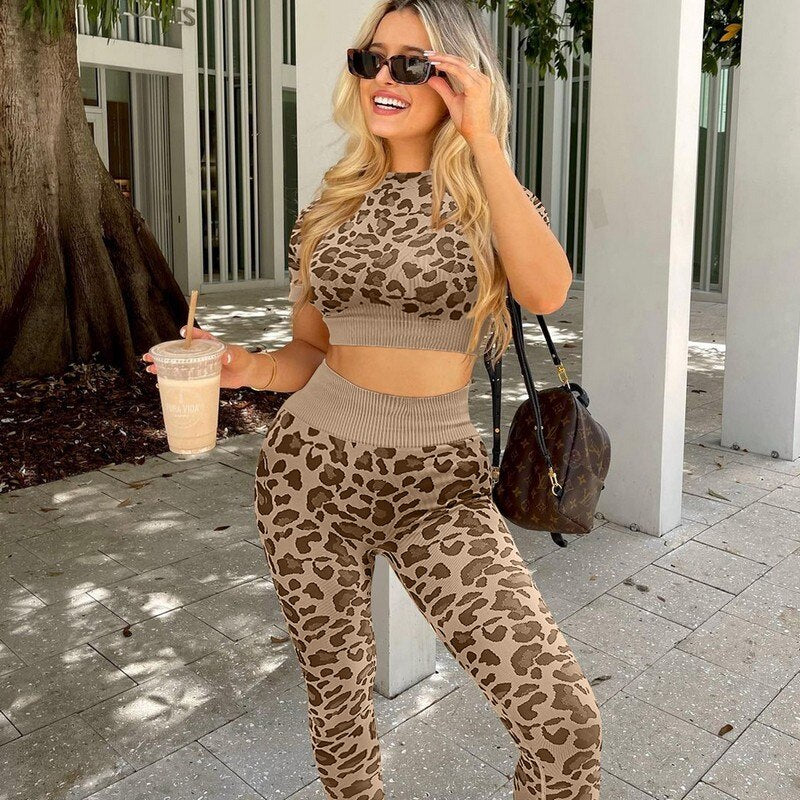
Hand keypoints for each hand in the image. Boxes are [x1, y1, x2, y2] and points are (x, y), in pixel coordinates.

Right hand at [141, 327, 256, 388]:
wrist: (244, 373)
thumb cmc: (241, 360)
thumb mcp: (237, 355)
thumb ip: (232, 354)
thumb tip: (226, 356)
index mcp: (208, 343)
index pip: (196, 336)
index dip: (189, 334)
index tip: (183, 333)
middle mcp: (199, 353)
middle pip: (178, 351)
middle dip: (162, 353)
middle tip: (149, 356)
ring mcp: (197, 365)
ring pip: (177, 365)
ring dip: (162, 367)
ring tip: (150, 369)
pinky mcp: (199, 377)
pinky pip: (183, 378)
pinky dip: (172, 381)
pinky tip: (160, 384)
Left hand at [424, 50, 493, 146]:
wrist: (477, 135)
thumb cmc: (468, 122)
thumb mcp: (452, 101)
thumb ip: (444, 89)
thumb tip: (432, 78)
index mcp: (478, 81)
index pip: (462, 64)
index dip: (447, 58)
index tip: (433, 56)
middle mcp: (481, 79)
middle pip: (460, 61)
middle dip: (443, 55)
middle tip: (428, 53)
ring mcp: (480, 82)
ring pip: (459, 64)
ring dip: (443, 59)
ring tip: (430, 57)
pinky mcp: (475, 87)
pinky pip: (459, 72)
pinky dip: (447, 67)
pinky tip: (437, 65)